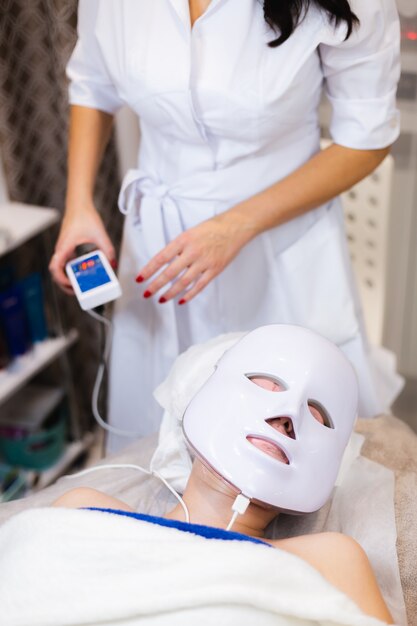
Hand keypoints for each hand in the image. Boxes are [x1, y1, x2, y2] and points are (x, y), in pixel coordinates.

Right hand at [49, 205, 115, 294]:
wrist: (79, 205)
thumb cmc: (84, 216)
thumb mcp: (100, 234)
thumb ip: (108, 250)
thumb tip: (112, 264)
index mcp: (64, 247)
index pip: (55, 268)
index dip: (61, 280)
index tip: (72, 286)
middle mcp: (62, 251)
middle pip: (58, 273)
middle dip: (67, 285)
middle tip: (80, 292)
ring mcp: (64, 251)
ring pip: (63, 270)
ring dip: (70, 279)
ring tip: (83, 286)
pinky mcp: (69, 250)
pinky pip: (68, 264)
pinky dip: (74, 271)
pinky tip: (85, 274)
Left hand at [136, 212, 254, 303]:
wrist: (235, 227)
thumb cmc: (212, 228)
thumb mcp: (189, 233)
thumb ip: (177, 247)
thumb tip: (163, 263)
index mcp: (183, 240)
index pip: (161, 257)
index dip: (149, 269)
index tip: (140, 278)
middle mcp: (192, 252)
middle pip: (169, 273)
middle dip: (156, 285)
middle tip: (146, 293)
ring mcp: (204, 262)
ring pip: (183, 282)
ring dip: (170, 293)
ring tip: (161, 299)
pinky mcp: (214, 270)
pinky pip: (199, 286)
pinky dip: (189, 295)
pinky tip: (181, 300)